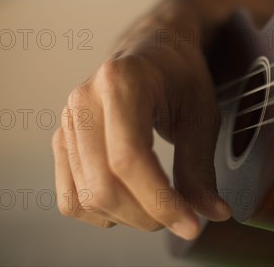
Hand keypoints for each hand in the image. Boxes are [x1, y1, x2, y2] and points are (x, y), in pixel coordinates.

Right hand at [51, 42, 230, 238]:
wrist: (153, 47)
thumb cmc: (181, 75)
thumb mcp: (201, 114)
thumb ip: (200, 167)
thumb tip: (212, 215)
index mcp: (121, 82)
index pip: (129, 159)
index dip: (160, 201)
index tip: (191, 225)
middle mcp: (84, 100)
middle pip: (104, 185)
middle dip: (147, 215)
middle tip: (182, 216)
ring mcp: (67, 121)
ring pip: (86, 198)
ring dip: (128, 217)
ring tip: (160, 203)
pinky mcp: (61, 139)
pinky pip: (70, 198)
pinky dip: (101, 214)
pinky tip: (130, 200)